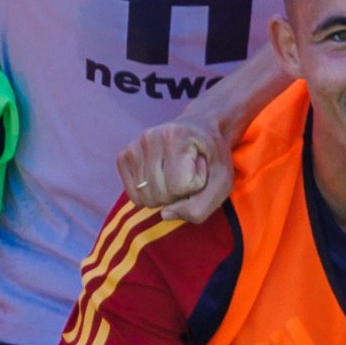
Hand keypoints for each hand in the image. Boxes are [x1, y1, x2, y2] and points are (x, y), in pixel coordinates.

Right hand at [116, 112, 236, 222]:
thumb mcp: (222, 182)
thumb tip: (164, 215)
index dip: (196, 187)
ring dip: (165, 195)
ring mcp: (134, 146)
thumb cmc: (213, 157)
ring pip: (145, 198)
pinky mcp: (123, 157)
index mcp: (175, 136)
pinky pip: (133, 195)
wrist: (201, 129)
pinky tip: (160, 177)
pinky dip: (149, 194)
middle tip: (188, 174)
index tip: (201, 169)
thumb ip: (200, 207)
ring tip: (175, 174)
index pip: (180, 187)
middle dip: (178, 194)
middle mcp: (149, 137)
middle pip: (160, 195)